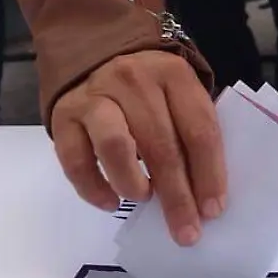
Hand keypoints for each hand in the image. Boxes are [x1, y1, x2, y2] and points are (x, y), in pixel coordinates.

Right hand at [51, 50, 226, 245]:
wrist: (92, 46)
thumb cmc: (148, 84)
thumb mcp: (177, 91)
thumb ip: (191, 129)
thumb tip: (204, 193)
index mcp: (172, 74)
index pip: (198, 129)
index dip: (210, 174)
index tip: (213, 210)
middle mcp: (133, 81)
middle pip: (160, 145)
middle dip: (176, 195)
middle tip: (186, 231)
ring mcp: (94, 97)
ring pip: (116, 146)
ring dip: (133, 183)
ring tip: (144, 199)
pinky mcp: (63, 115)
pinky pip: (75, 159)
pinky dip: (93, 188)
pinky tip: (110, 202)